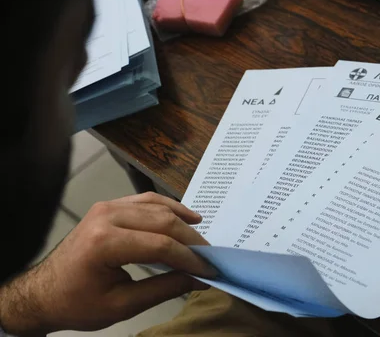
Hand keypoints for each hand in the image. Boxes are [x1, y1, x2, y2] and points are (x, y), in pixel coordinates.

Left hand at [0, 192, 215, 335]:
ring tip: (203, 241)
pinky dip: (170, 207)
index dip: (190, 258)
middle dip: (192, 241)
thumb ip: (165, 288)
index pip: (161, 245)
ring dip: (184, 222)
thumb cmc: (76, 303)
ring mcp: (107, 207)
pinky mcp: (109, 206)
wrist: (43, 293)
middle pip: (163, 221)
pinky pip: (146, 200)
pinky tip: (187, 217)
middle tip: (210, 258)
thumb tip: (200, 279)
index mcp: (105, 243)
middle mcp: (107, 217)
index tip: (210, 271)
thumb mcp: (122, 305)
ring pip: (158, 207)